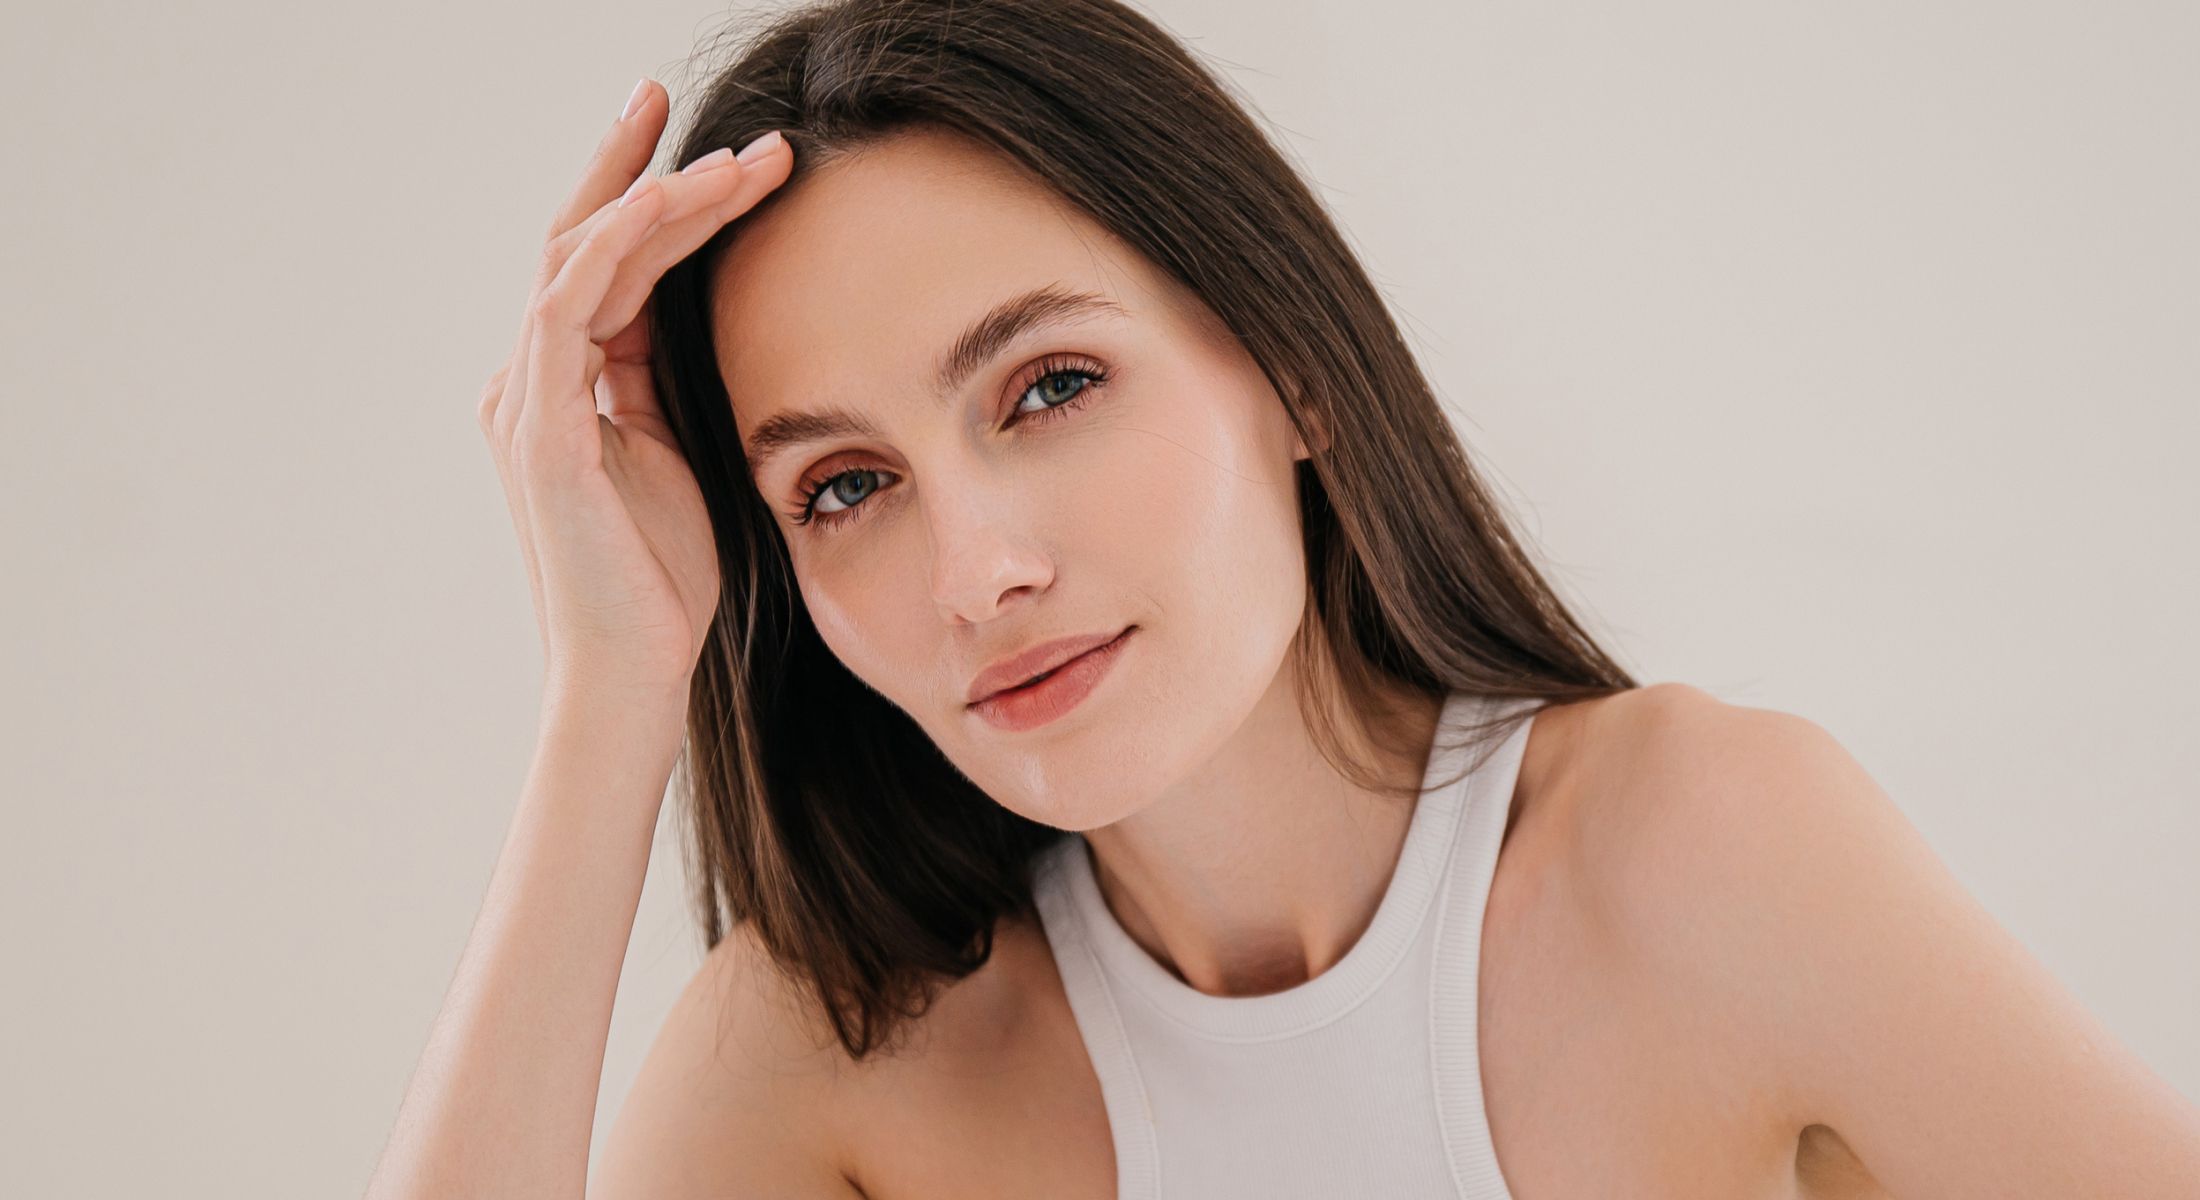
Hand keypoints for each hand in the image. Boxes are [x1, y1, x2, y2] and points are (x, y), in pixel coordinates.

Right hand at [477, 80, 790, 699]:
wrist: (633, 676)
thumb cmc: (662, 583)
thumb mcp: (681, 457)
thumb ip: (669, 385)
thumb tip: (699, 316)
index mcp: (564, 388)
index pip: (603, 268)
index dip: (649, 200)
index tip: (706, 149)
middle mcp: (530, 381)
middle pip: (577, 239)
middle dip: (631, 162)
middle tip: (672, 92)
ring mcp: (526, 401)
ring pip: (579, 256)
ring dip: (656, 195)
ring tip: (734, 157)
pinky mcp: (539, 429)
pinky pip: (572, 303)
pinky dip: (621, 243)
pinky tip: (676, 203)